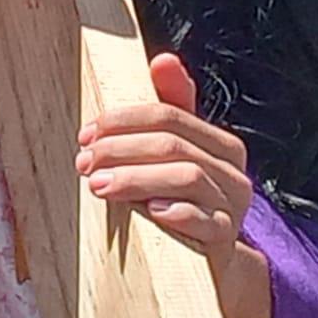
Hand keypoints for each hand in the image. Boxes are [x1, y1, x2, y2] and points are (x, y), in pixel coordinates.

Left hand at [76, 53, 252, 272]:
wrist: (206, 257)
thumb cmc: (180, 197)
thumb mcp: (174, 153)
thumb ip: (170, 108)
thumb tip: (163, 60)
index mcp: (221, 144)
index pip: (170, 115)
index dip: (123, 120)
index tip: (86, 134)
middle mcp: (233, 171)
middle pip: (173, 145)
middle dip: (121, 149)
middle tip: (84, 161)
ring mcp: (232, 206)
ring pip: (187, 176)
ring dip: (136, 178)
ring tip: (98, 185)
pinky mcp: (225, 239)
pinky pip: (205, 221)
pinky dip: (177, 212)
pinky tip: (149, 211)